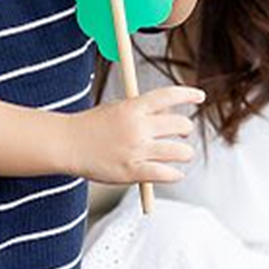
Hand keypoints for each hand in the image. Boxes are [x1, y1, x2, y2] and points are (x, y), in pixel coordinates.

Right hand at [64, 85, 203, 184]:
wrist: (67, 144)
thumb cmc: (92, 126)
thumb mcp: (117, 108)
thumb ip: (141, 110)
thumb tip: (169, 112)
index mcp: (133, 107)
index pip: (168, 95)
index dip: (188, 94)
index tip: (200, 96)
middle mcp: (138, 127)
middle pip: (179, 124)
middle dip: (185, 129)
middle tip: (182, 133)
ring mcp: (136, 150)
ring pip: (179, 152)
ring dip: (185, 153)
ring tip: (182, 154)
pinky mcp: (132, 171)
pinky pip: (166, 174)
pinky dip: (175, 174)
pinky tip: (175, 173)